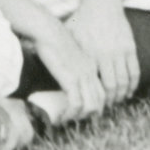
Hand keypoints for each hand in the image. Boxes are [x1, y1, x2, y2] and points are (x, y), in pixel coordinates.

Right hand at [1, 0, 105, 125]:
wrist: (48, 30)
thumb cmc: (52, 38)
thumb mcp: (67, 52)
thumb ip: (70, 62)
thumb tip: (63, 72)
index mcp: (91, 65)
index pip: (101, 92)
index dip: (95, 105)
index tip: (82, 112)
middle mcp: (90, 72)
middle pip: (99, 101)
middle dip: (89, 115)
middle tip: (74, 119)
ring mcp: (82, 76)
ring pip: (91, 106)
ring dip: (79, 117)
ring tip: (66, 120)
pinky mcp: (71, 79)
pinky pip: (76, 104)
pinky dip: (70, 114)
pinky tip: (60, 117)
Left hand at [66, 0, 141, 104]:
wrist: (101, 2)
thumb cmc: (81, 19)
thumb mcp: (68, 34)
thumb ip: (63, 50)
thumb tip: (43, 62)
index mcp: (89, 53)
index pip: (94, 84)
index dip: (94, 99)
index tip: (90, 106)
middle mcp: (106, 54)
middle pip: (111, 88)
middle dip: (109, 102)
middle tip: (104, 109)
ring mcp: (120, 51)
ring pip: (124, 82)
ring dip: (121, 95)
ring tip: (116, 102)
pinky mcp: (130, 47)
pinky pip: (134, 72)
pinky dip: (133, 85)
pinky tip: (128, 91)